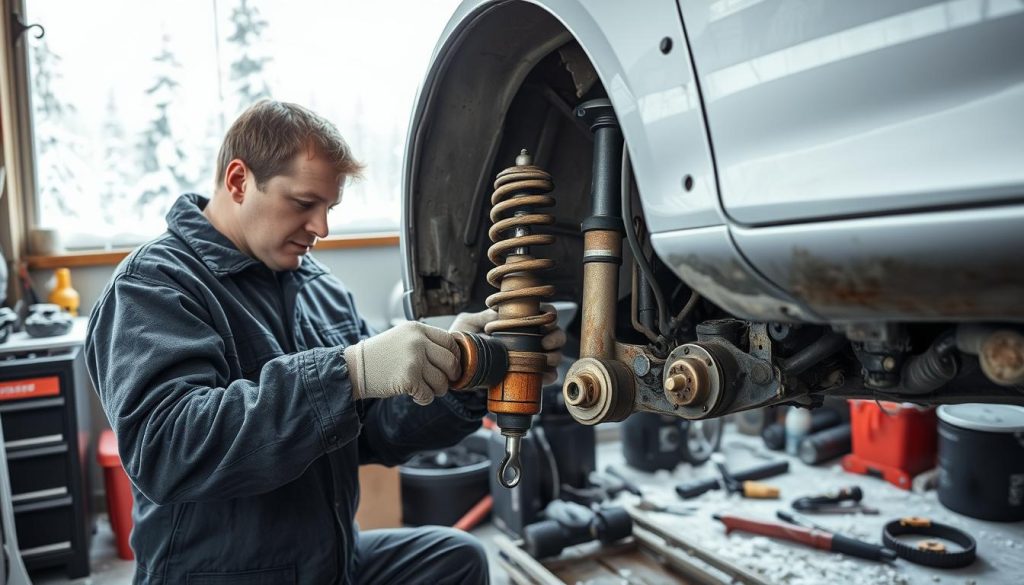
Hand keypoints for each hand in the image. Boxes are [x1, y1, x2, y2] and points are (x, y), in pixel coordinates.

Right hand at [343, 321, 459, 404]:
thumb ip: (425, 341)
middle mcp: (418, 342)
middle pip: (451, 362)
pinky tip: (415, 396)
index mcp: (417, 329)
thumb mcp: (403, 337)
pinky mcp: (408, 379)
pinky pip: (428, 394)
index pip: (450, 341)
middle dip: (451, 376)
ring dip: (437, 390)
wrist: (354, 368)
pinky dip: (424, 399)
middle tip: (444, 382)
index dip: (455, 356)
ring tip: (426, 389)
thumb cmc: (380, 355)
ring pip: (442, 381)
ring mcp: (414, 360)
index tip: (451, 366)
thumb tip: (453, 356)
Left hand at [449, 306, 566, 384]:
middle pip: (555, 332)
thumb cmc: (462, 342)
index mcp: (518, 322)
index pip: (541, 314)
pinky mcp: (529, 376)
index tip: (544, 322)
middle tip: (545, 343)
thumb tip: (499, 311)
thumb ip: (483, 315)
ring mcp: (531, 357)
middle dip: (556, 337)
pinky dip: (550, 375)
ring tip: (545, 360)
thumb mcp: (469, 324)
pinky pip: (547, 376)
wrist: (456, 368)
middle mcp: (528, 338)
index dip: (549, 315)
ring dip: (555, 356)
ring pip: (555, 353)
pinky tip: (545, 376)